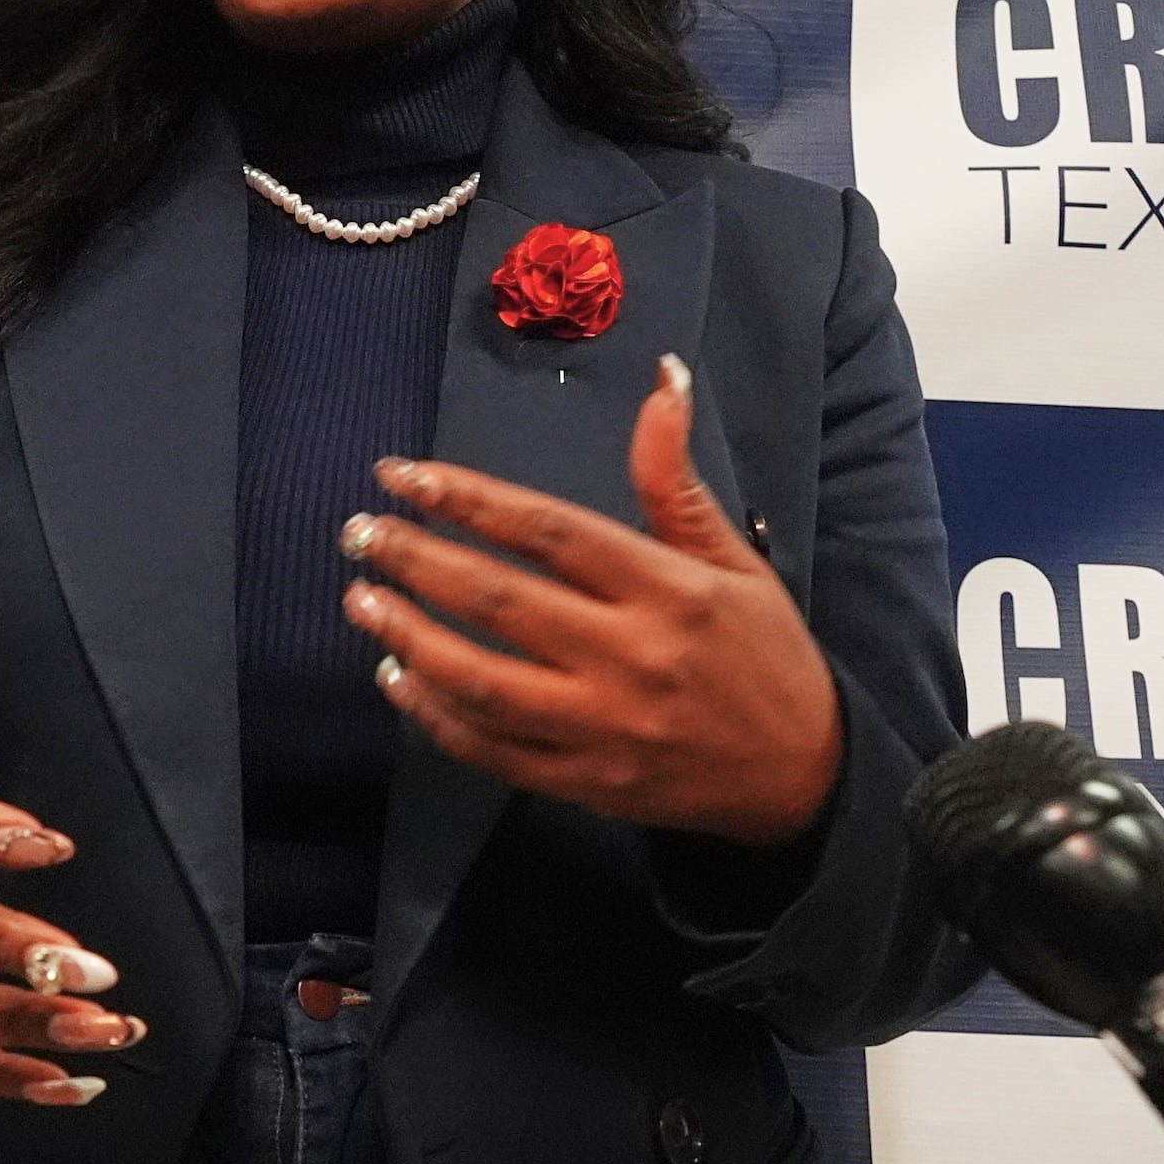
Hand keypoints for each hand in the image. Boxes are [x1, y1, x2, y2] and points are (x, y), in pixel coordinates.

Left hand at [342, 354, 841, 847]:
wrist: (804, 779)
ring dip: (409, 639)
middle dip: (417, 561)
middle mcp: (632, 658)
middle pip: (500, 602)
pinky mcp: (588, 785)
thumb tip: (664, 378)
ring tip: (361, 600)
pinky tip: (397, 679)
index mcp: (669, 590)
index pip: (548, 532)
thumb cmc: (763, 655)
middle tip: (359, 533)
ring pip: (482, 682)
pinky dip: (436, 717)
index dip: (468, 499)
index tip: (403, 476)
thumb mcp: (732, 559)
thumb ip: (674, 478)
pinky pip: (493, 751)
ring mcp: (605, 729)